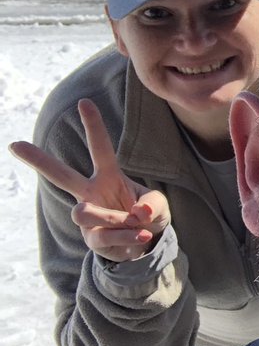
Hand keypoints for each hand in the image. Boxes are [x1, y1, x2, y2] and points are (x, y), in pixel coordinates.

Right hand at [10, 99, 170, 261]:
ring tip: (137, 224)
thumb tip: (137, 214)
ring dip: (114, 218)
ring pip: (83, 211)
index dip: (94, 126)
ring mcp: (88, 216)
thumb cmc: (147, 215)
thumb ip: (152, 205)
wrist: (146, 243)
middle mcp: (92, 192)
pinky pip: (104, 236)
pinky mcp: (91, 238)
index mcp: (109, 175)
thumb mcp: (157, 205)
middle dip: (39, 160)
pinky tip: (141, 238)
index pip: (100, 148)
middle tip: (15, 144)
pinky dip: (127, 237)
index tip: (84, 102)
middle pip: (61, 175)